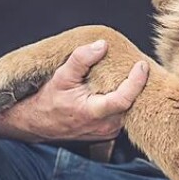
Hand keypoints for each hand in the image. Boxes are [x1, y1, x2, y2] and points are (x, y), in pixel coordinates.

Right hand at [3, 40, 148, 142]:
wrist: (37, 123)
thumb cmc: (48, 100)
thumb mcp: (61, 76)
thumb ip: (81, 59)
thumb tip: (102, 45)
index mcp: (93, 112)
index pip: (124, 99)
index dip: (137, 82)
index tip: (141, 65)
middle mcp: (104, 126)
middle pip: (132, 104)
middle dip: (137, 85)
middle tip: (139, 66)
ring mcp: (107, 132)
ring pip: (128, 111)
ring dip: (130, 94)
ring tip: (130, 75)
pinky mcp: (107, 133)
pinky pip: (122, 116)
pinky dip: (123, 102)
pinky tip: (118, 89)